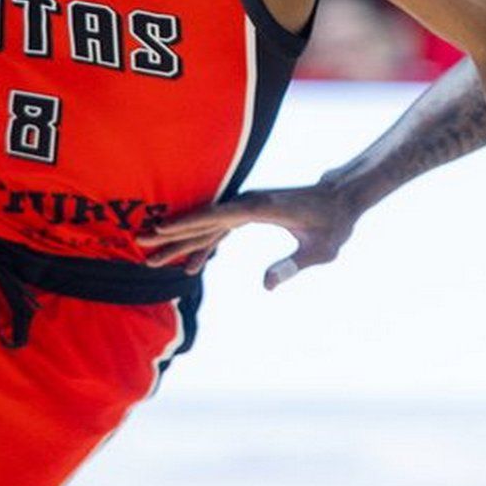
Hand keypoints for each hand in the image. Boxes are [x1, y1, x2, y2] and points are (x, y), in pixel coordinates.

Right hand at [137, 181, 361, 288]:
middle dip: (172, 235)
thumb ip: (291, 266)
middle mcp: (249, 202)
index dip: (186, 224)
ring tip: (154, 257)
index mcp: (260, 207)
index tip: (159, 230)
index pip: (215, 217)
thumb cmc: (335, 223)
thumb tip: (265, 286)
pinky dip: (204, 244)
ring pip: (208, 225)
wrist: (343, 199)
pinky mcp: (251, 212)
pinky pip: (221, 228)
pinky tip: (192, 264)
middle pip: (203, 220)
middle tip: (141, 248)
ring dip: (182, 241)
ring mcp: (248, 206)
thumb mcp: (320, 250)